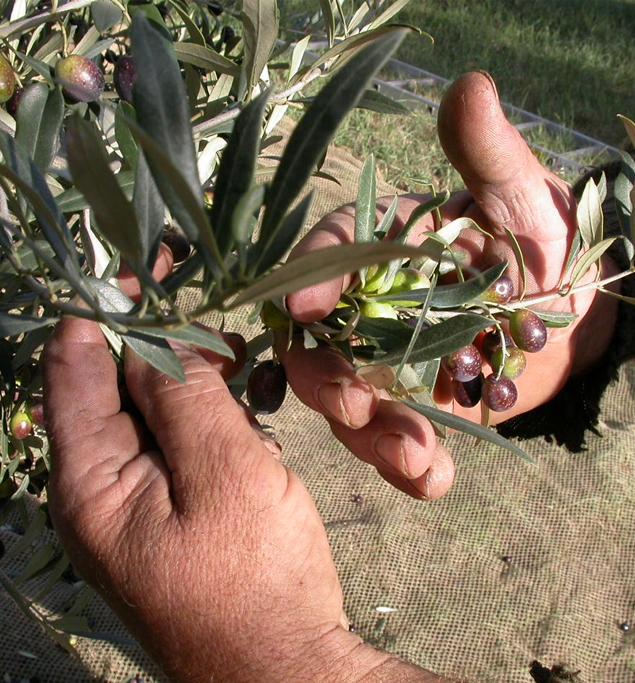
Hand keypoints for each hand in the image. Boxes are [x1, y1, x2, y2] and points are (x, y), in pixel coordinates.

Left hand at [41, 255, 446, 682]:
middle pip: (109, 383)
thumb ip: (184, 396)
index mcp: (89, 479)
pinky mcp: (164, 509)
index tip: (153, 268)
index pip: (73, 364)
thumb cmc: (258, 576)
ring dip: (190, 381)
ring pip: (147, 409)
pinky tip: (242, 420)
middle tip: (221, 335)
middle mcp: (95, 487)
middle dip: (161, 344)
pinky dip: (204, 418)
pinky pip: (172, 442)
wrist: (283, 666)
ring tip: (239, 371)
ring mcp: (130, 501)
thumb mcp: (225, 473)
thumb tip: (154, 337)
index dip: (108, 307)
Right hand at [280, 71, 618, 490]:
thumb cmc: (536, 236)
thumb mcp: (519, 195)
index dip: (310, 281)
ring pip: (350, 402)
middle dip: (326, 378)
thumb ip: (488, 156)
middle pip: (320, 345)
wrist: (563, 305)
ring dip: (371, 434)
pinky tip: (433, 479)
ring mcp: (383, 363)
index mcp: (377, 249)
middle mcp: (365, 309)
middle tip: (352, 403)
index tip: (302, 310)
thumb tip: (470, 89)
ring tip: (415, 457)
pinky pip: (398, 440)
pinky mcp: (412, 407)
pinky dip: (410, 466)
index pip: (327, 258)